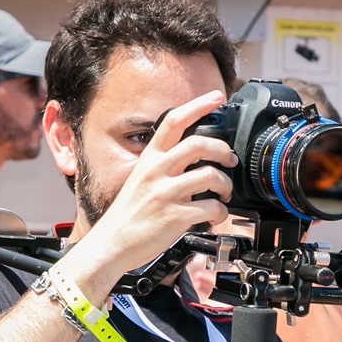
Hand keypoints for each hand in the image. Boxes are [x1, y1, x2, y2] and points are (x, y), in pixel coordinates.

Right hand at [85, 90, 239, 273]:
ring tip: (225, 193)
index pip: (173, 121)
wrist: (111, 243)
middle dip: (223, 150)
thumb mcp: (142, 179)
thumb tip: (195, 159)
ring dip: (226, 184)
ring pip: (210, 176)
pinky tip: (217, 214)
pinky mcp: (174, 217)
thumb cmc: (129, 214)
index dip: (198, 105)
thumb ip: (165, 166)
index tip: (216, 97)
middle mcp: (156, 171)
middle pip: (198, 144)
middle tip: (229, 160)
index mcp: (149, 158)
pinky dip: (221, 212)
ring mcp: (165, 194)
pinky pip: (210, 208)